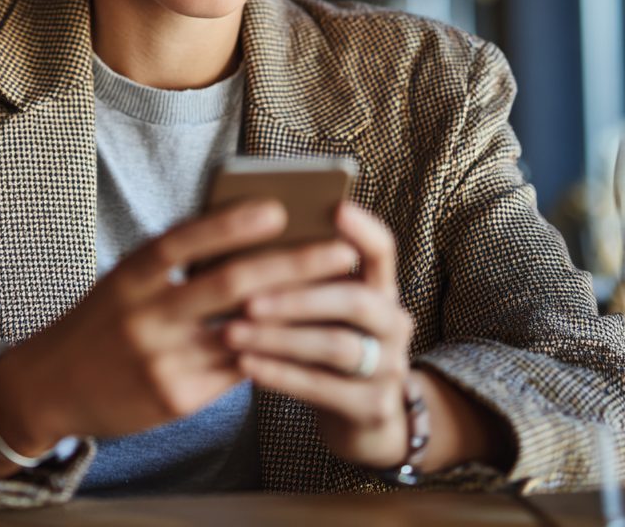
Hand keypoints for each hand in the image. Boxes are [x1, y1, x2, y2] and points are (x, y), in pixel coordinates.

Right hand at [0, 198, 355, 473]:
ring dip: (296, 313)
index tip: (277, 208)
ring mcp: (160, 360)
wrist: (51, 385)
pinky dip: (270, 351)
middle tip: (340, 251)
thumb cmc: (102, 320)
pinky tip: (306, 336)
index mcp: (131, 275)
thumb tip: (245, 235)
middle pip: (228, 285)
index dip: (230, 224)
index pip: (184, 241)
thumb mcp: (125, 280)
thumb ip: (174, 263)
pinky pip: (235, 371)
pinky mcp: (175, 398)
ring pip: (243, 333)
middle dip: (292, 265)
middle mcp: (144, 315)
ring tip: (339, 294)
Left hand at [223, 200, 414, 468]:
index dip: (363, 228)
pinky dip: (280, 375)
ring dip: (279, 339)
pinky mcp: (373, 408)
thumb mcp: (321, 308)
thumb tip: (242, 237)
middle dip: (299, 297)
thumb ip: (303, 277)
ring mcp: (389, 367)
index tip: (335, 207)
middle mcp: (393, 322)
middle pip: (356, 301)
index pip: (382, 249)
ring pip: (337, 347)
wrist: (358, 418)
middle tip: (247, 298)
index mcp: (381, 287)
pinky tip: (244, 365)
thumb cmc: (322, 342)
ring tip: (232, 333)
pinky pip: (323, 388)